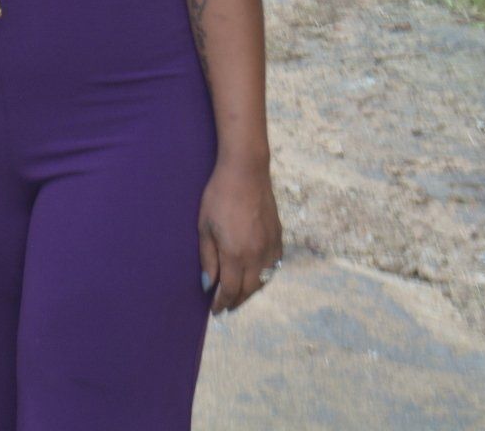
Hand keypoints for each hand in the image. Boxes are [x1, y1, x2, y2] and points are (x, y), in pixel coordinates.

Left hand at [198, 156, 282, 312]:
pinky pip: (274, 267)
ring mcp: (271, 247)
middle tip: (226, 307)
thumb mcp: (205, 227)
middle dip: (236, 301)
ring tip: (239, 295)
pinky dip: (264, 277)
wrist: (246, 172)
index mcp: (236, 254)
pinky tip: (256, 276)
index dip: (222, 303)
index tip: (215, 311)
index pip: (230, 290)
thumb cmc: (219, 197)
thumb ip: (208, 258)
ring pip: (263, 281)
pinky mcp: (279, 238)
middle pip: (249, 290)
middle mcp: (257, 255)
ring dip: (251, 291)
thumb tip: (208, 284)